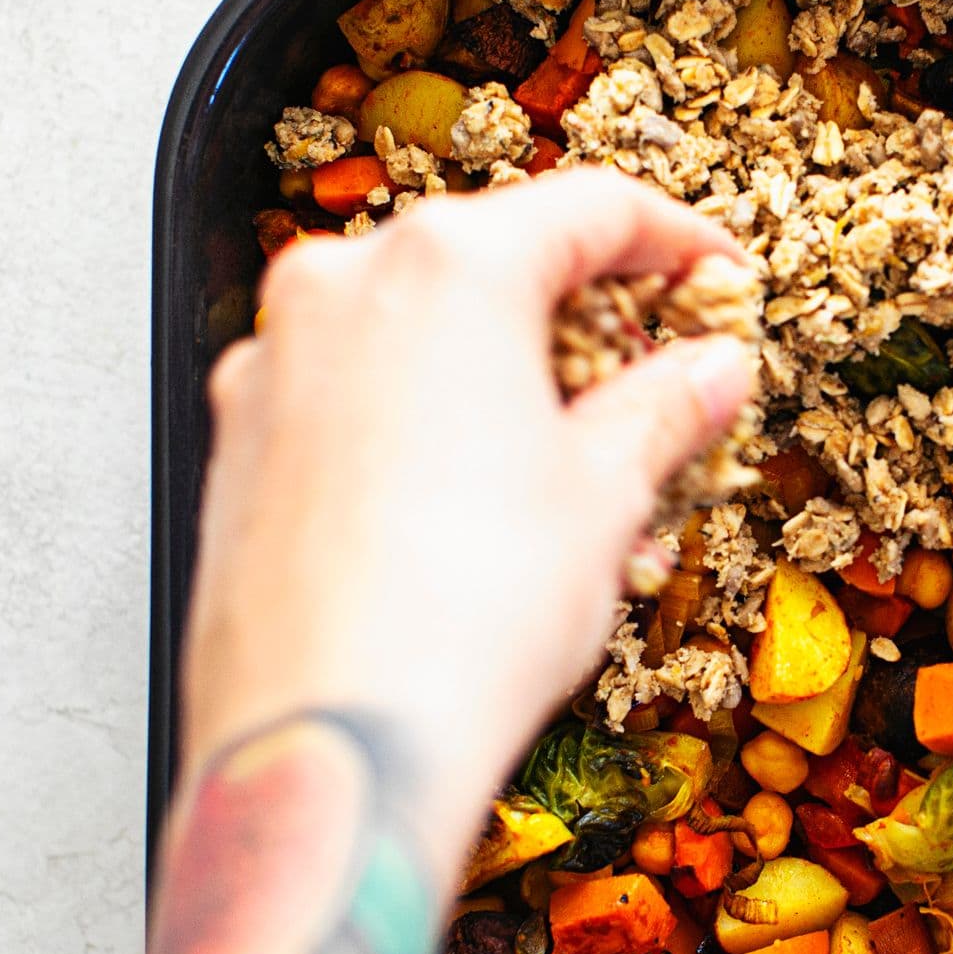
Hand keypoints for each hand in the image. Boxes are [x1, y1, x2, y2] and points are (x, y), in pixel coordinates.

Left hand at [178, 168, 753, 861]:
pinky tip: (477, 508)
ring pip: (415, 337)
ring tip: (573, 467)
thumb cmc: (460, 615)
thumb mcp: (605, 495)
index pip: (592, 209)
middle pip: (490, 264)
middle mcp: (342, 290)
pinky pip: (353, 401)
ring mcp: (273, 365)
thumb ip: (662, 407)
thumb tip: (705, 371)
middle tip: (654, 376)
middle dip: (582, 318)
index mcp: (447, 265)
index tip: (716, 276)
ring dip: (501, 381)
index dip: (677, 242)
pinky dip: (424, 429)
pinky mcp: (236, 444)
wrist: (331, 745)